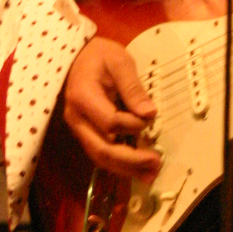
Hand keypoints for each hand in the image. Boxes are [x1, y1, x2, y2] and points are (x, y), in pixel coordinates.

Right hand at [63, 36, 160, 177]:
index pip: (110, 122)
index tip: (150, 116)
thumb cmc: (99, 56)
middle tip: (156, 163)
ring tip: (150, 175)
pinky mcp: (85, 134)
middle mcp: (76, 118)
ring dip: (126, 169)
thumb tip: (149, 113)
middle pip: (102, 149)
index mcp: (83, 97)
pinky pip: (100, 154)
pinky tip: (137, 170)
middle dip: (131, 161)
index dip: (133, 124)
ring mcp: (79, 129)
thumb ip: (133, 87)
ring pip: (99, 157)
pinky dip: (119, 165)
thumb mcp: (119, 61)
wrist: (77, 58)